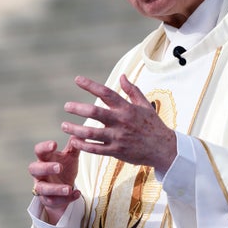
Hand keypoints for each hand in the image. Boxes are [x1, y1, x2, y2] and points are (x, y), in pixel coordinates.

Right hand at [28, 138, 80, 224]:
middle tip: (59, 167)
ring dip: (55, 188)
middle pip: (34, 169)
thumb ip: (74, 146)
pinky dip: (65, 199)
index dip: (44, 147)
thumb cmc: (65, 168)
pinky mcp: (47, 200)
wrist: (64, 189)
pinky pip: (53, 201)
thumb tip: (79, 132)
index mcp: (44, 159)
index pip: (39, 151)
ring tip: (68, 188)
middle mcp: (39, 173)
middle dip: (46, 168)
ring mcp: (42, 187)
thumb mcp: (70, 157)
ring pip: (42, 189)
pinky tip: (77, 194)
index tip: (54, 144)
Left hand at [61, 74, 176, 171]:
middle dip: (78, 108)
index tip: (77, 79)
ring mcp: (118, 137)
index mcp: (127, 108)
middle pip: (95, 112)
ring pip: (91, 133)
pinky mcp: (116, 152)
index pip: (106, 93)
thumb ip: (132, 90)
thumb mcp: (145, 105)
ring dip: (75, 129)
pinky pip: (95, 149)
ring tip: (64, 125)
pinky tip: (74, 141)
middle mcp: (121, 121)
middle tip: (66, 106)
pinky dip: (83, 145)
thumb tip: (122, 76)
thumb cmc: (153, 125)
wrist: (164, 149)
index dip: (90, 85)